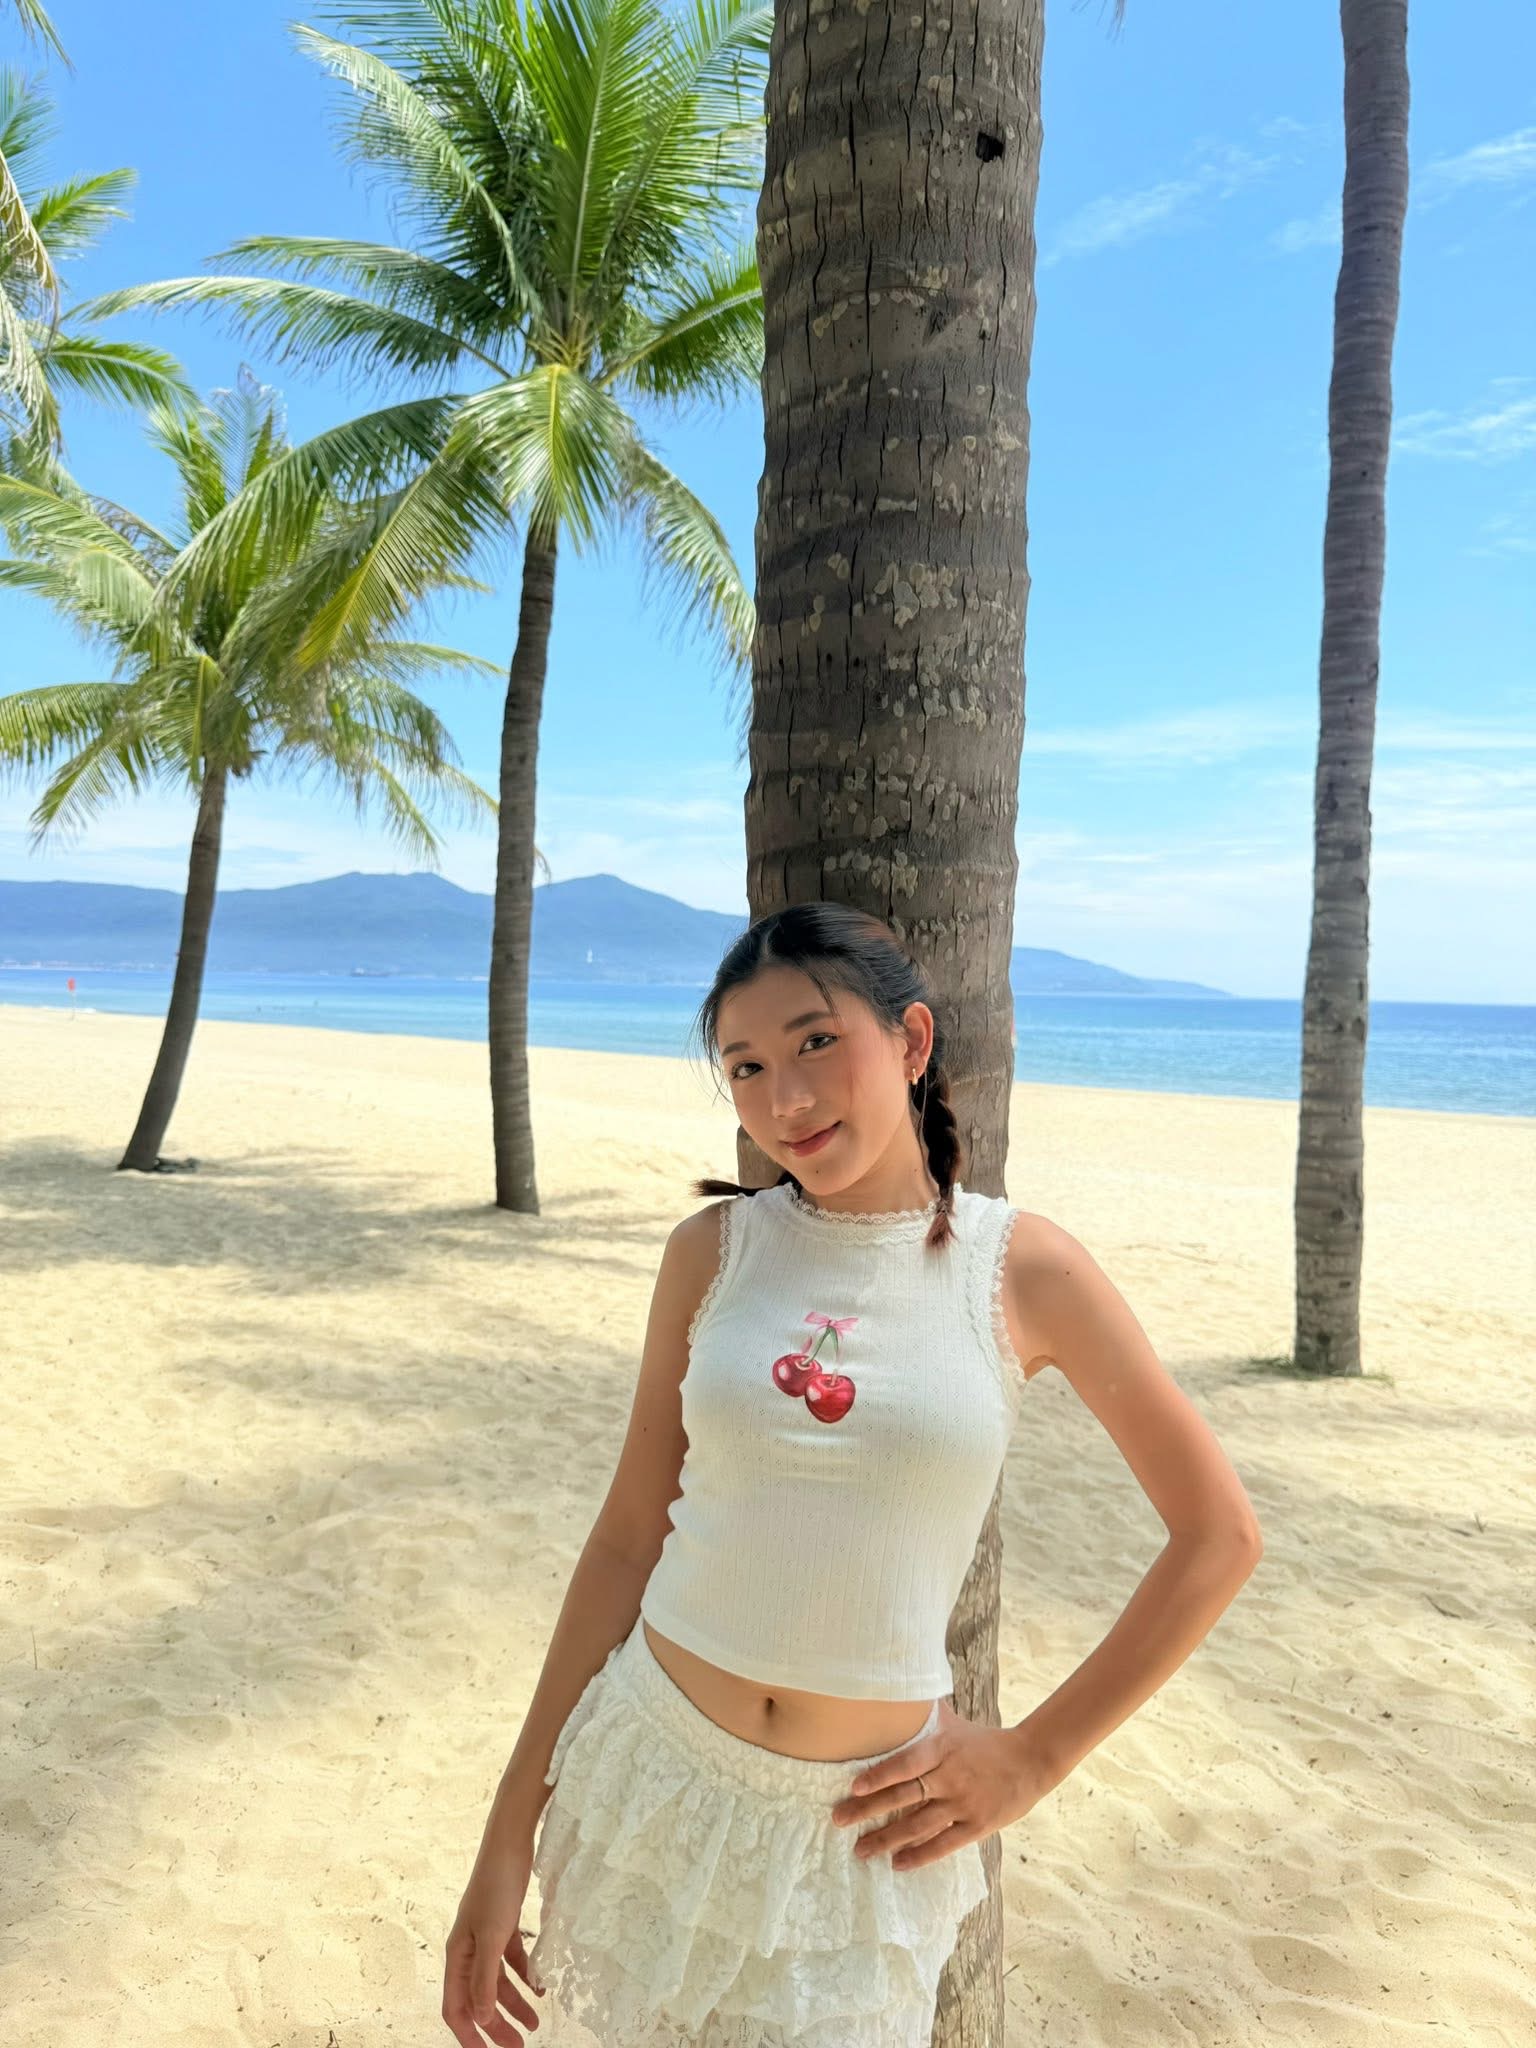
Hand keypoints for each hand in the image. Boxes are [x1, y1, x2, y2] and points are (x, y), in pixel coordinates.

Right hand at [442, 1837, 546, 2044]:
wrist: (510, 1843)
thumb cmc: (497, 1887)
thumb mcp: (493, 1936)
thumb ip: (485, 1980)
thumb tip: (481, 2019)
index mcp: (457, 1955)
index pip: (455, 2007)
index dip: (468, 2035)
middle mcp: (469, 1951)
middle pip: (479, 1999)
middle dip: (495, 2026)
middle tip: (518, 2046)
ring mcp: (487, 1938)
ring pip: (497, 1983)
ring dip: (513, 2005)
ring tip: (534, 2024)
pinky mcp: (504, 1926)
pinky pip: (512, 1962)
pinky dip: (525, 1977)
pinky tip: (540, 1989)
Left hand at [829, 1699, 1049, 1871]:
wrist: (1031, 1759)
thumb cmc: (985, 1741)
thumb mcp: (955, 1725)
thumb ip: (926, 1716)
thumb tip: (894, 1691)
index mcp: (943, 1749)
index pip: (906, 1763)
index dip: (880, 1775)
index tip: (853, 1786)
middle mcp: (951, 1777)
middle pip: (905, 1796)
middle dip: (869, 1809)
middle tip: (838, 1819)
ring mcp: (964, 1804)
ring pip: (919, 1825)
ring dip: (887, 1839)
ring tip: (860, 1850)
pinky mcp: (977, 1826)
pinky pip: (944, 1844)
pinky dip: (920, 1856)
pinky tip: (898, 1864)